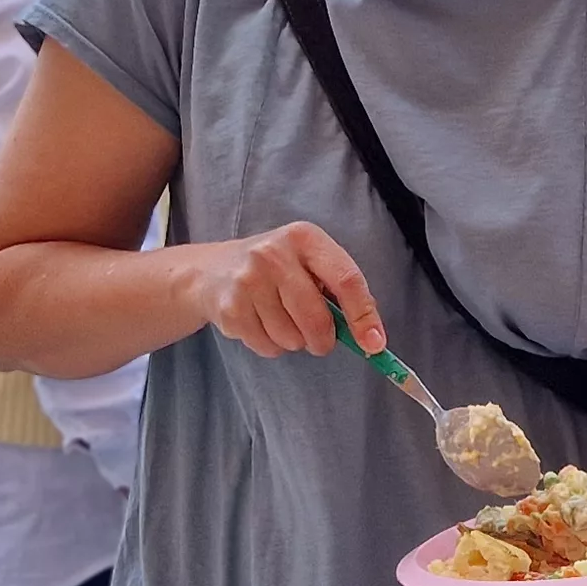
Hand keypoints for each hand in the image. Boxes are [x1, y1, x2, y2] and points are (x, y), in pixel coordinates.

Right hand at [185, 223, 381, 359]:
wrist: (211, 271)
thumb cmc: (275, 270)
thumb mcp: (307, 263)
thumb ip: (338, 291)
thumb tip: (371, 336)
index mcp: (304, 238)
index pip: (346, 279)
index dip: (364, 315)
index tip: (375, 344)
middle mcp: (274, 254)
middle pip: (317, 318)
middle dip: (323, 339)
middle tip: (319, 338)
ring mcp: (248, 280)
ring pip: (292, 338)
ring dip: (293, 341)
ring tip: (280, 319)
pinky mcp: (229, 308)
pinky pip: (267, 347)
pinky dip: (271, 345)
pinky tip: (260, 323)